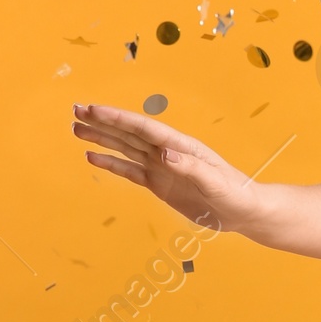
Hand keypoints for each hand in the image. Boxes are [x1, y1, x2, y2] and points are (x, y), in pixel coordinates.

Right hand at [72, 103, 261, 235]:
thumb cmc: (236, 194)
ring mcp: (161, 167)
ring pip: (125, 148)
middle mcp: (168, 152)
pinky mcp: (159, 184)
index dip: (118, 118)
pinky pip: (130, 172)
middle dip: (103, 122)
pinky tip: (93, 157)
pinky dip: (111, 164)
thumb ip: (191, 168)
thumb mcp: (216, 183)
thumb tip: (165, 153)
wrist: (244, 212)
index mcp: (181, 146)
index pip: (144, 128)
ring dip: (101, 139)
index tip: (94, 109)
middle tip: (76, 110)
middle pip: (129, 133)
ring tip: (76, 129)